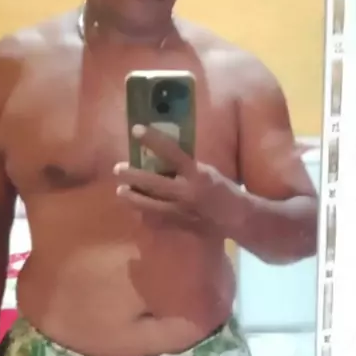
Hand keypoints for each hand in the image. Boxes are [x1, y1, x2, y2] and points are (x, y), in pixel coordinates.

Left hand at [114, 125, 241, 232]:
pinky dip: (146, 215)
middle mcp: (187, 192)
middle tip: (117, 169)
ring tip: (120, 192)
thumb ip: (187, 167)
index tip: (136, 130)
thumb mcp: (208, 172)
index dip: (153, 139)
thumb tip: (165, 159)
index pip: (171, 152)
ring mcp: (182, 211)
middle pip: (153, 183)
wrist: (237, 218)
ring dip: (133, 198)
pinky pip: (158, 220)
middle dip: (133, 176)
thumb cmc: (224, 190)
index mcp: (197, 174)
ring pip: (150, 205)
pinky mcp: (180, 225)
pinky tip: (137, 210)